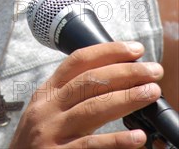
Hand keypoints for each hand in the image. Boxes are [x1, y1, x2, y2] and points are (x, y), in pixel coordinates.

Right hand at [10, 41, 162, 148]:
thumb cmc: (35, 142)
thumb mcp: (46, 111)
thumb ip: (70, 95)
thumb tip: (112, 78)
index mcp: (46, 93)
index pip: (78, 61)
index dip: (108, 51)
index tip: (135, 49)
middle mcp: (47, 109)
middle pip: (90, 81)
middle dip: (125, 72)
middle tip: (153, 70)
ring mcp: (52, 133)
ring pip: (93, 108)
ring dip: (127, 98)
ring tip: (151, 92)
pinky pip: (91, 146)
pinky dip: (116, 141)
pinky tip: (137, 137)